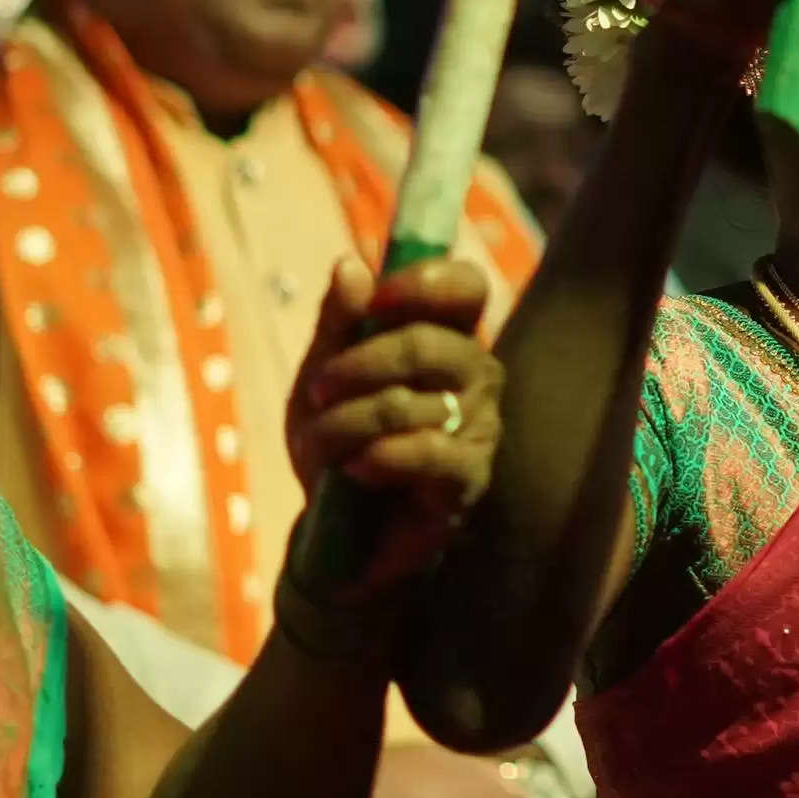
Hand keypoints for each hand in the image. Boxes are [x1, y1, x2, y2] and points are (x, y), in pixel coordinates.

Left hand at [285, 254, 501, 596]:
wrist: (338, 531)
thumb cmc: (339, 442)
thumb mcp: (321, 376)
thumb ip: (338, 322)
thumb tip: (350, 266)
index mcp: (446, 337)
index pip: (466, 287)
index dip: (426, 283)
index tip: (376, 301)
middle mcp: (475, 374)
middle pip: (427, 343)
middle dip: (357, 366)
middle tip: (317, 389)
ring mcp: (481, 425)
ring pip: (408, 403)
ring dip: (345, 424)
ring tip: (322, 445)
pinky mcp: (471, 478)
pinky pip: (427, 452)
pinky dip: (378, 458)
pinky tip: (357, 470)